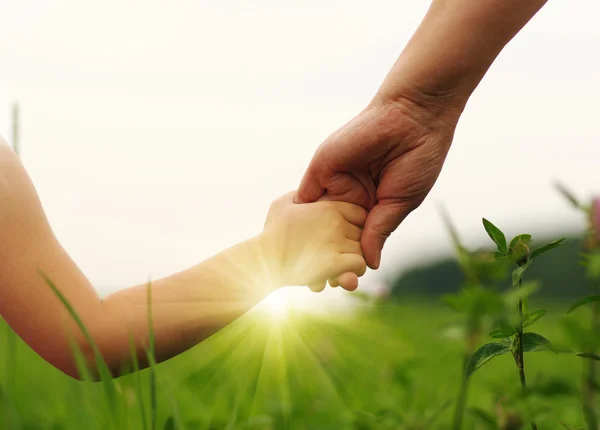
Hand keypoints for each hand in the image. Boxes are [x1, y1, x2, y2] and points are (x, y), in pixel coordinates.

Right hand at [262, 191, 366, 291]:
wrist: (264, 260)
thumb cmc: (272, 233)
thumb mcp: (282, 204)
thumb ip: (299, 195)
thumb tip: (306, 194)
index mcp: (327, 207)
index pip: (359, 213)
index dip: (354, 225)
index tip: (343, 235)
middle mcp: (336, 223)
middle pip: (362, 232)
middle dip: (354, 244)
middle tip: (341, 254)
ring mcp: (336, 242)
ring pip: (363, 250)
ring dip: (354, 259)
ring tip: (341, 265)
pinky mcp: (335, 263)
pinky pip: (360, 265)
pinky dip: (353, 271)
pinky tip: (340, 273)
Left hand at [295, 95, 461, 270]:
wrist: (412, 117)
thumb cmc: (416, 160)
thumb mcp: (399, 203)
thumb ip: (378, 232)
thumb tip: (370, 265)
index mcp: (370, 206)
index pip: (354, 239)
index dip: (348, 260)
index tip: (343, 285)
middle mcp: (349, 198)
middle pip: (330, 234)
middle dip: (323, 258)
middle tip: (318, 288)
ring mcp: (334, 184)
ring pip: (315, 222)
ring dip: (307, 245)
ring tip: (301, 275)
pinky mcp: (321, 170)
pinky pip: (305, 200)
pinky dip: (298, 221)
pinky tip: (291, 246)